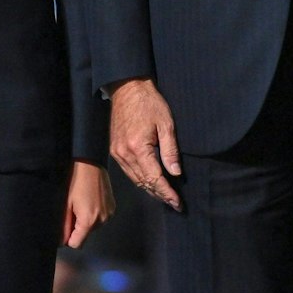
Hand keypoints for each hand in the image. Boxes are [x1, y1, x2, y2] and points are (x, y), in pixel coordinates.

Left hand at [61, 160, 115, 247]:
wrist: (90, 162)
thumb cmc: (75, 181)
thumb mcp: (65, 204)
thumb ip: (64, 225)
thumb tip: (61, 241)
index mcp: (89, 221)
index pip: (76, 244)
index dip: (68, 239)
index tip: (64, 228)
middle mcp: (102, 220)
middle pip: (85, 235)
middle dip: (77, 228)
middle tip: (72, 210)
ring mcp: (109, 214)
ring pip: (93, 227)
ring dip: (86, 221)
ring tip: (81, 203)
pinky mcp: (112, 208)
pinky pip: (100, 218)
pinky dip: (94, 214)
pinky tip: (89, 200)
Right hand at [108, 78, 181, 210]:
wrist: (127, 88)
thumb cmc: (149, 103)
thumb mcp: (166, 124)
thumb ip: (170, 150)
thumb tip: (175, 173)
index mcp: (138, 148)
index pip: (154, 179)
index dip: (167, 193)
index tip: (178, 203)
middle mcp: (125, 154)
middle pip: (144, 183)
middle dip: (160, 195)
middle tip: (175, 204)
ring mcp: (117, 153)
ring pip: (135, 180)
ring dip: (150, 190)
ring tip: (165, 197)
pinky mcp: (115, 150)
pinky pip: (129, 172)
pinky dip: (141, 180)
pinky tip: (150, 183)